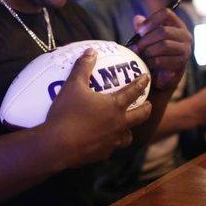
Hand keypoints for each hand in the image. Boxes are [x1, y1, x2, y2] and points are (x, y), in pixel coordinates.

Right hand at [45, 48, 151, 166]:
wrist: (57, 145)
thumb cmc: (67, 113)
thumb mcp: (73, 85)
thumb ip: (83, 67)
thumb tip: (91, 51)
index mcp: (114, 106)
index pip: (133, 92)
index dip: (142, 83)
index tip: (147, 78)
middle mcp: (118, 124)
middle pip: (140, 116)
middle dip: (146, 109)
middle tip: (148, 104)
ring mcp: (112, 141)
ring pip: (128, 136)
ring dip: (130, 129)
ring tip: (126, 126)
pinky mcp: (102, 154)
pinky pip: (111, 147)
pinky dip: (111, 142)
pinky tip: (103, 141)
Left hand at [131, 8, 191, 90]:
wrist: (164, 73)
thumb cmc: (155, 51)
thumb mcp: (148, 37)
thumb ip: (143, 28)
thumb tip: (137, 19)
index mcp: (176, 24)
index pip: (166, 13)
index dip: (150, 20)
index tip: (140, 31)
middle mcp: (185, 35)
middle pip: (164, 31)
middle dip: (146, 40)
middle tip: (136, 47)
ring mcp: (185, 50)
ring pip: (164, 45)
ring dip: (148, 51)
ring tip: (140, 55)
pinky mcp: (181, 64)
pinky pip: (162, 60)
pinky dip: (150, 62)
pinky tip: (146, 63)